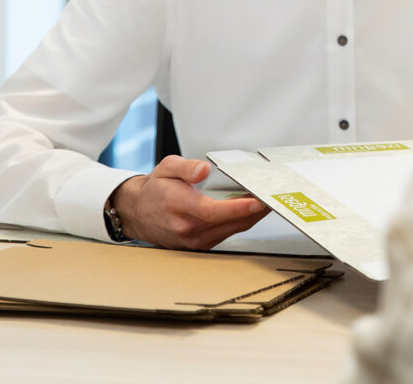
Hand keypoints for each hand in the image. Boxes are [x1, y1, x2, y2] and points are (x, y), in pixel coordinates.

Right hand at [110, 155, 269, 249]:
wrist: (138, 213)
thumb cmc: (155, 189)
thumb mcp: (167, 167)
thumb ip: (186, 167)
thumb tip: (204, 170)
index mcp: (177, 206)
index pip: (211, 211)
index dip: (237, 208)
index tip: (257, 201)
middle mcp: (186, 228)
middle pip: (227, 223)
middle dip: (255, 211)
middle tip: (274, 196)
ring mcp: (193, 240)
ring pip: (231, 230)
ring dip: (252, 218)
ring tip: (270, 201)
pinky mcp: (199, 245)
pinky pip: (226, 234)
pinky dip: (242, 223)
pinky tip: (253, 211)